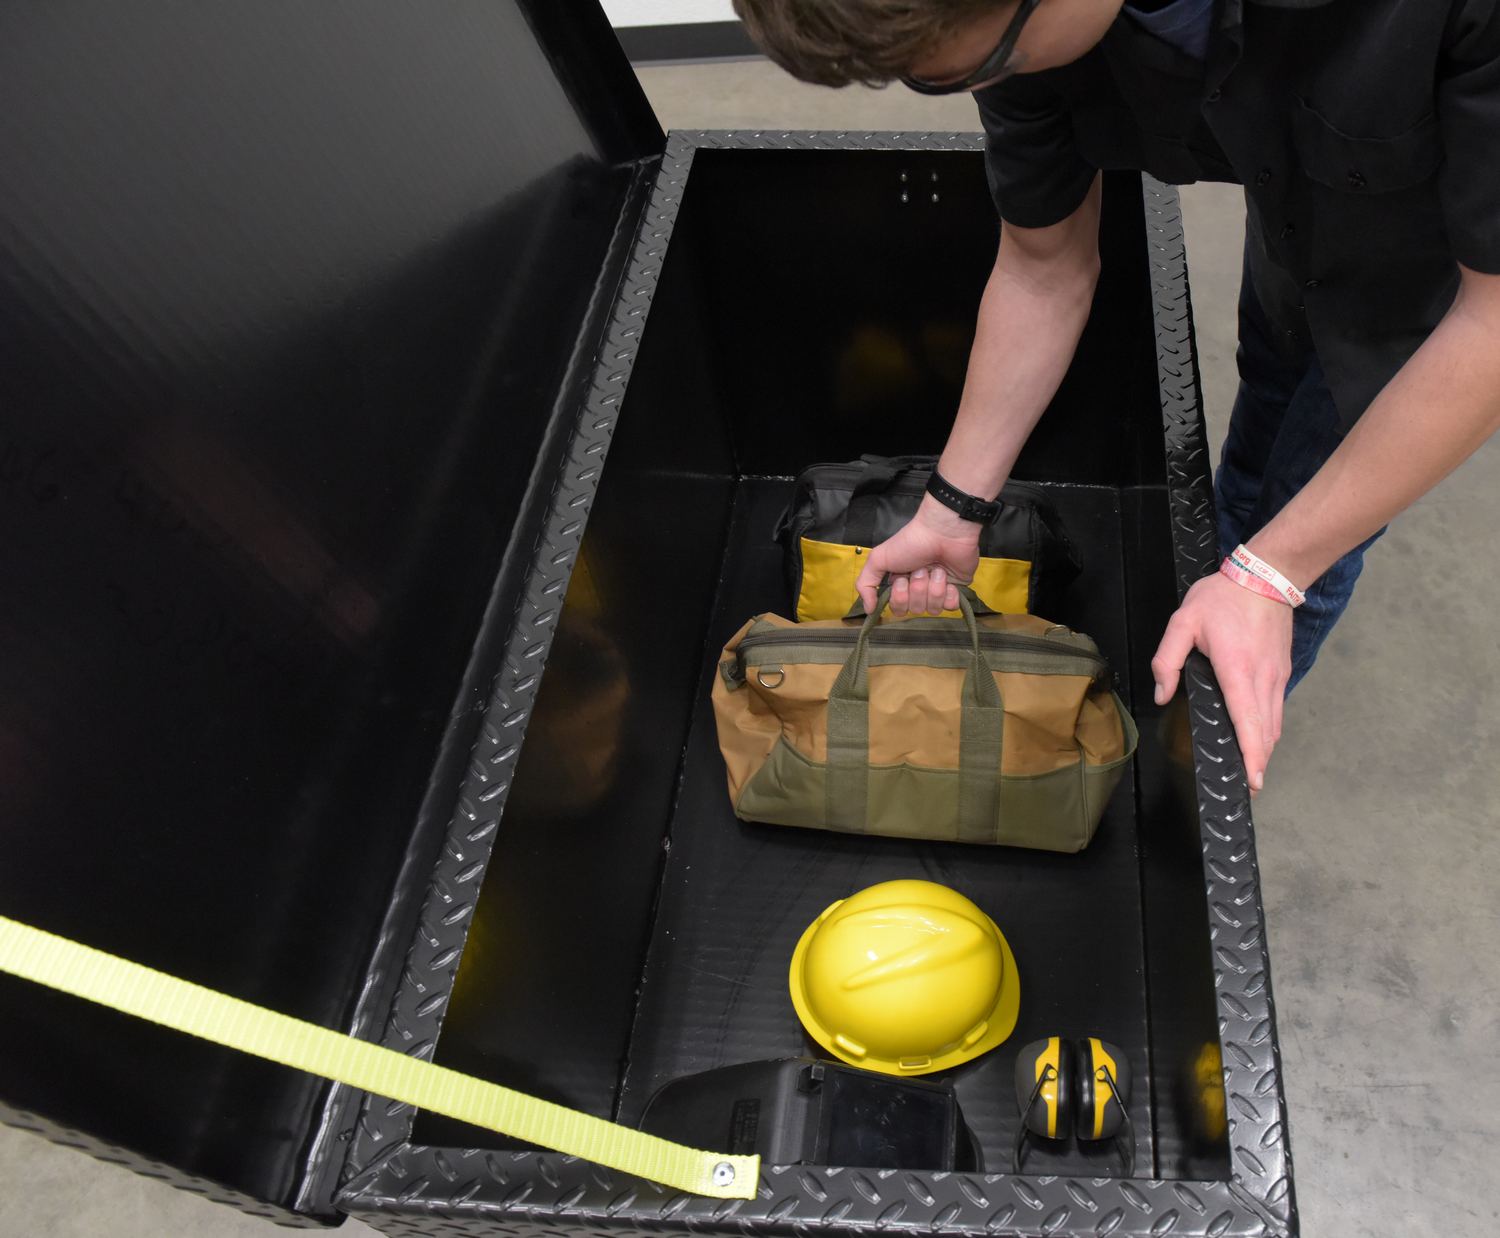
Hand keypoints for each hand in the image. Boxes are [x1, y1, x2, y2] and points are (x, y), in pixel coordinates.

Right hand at [855, 497, 981, 616]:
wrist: (943, 532)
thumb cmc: (911, 543)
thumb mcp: (879, 558)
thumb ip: (865, 584)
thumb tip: (869, 610)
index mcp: (900, 585)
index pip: (897, 609)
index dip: (899, 598)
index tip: (901, 578)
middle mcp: (918, 591)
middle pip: (915, 610)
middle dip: (917, 589)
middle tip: (921, 569)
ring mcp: (938, 591)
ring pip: (932, 609)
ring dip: (933, 587)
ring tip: (936, 569)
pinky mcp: (956, 591)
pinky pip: (950, 607)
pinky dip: (949, 593)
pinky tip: (949, 579)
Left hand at [1150, 573, 1293, 796]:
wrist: (1267, 575)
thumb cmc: (1222, 598)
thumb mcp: (1183, 622)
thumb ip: (1167, 661)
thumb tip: (1163, 696)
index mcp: (1237, 670)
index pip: (1247, 721)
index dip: (1251, 754)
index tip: (1252, 780)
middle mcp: (1263, 678)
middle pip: (1265, 731)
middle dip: (1257, 760)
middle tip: (1245, 784)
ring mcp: (1278, 676)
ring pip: (1274, 722)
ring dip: (1264, 747)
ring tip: (1251, 768)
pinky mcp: (1283, 671)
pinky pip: (1277, 707)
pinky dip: (1268, 727)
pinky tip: (1257, 736)